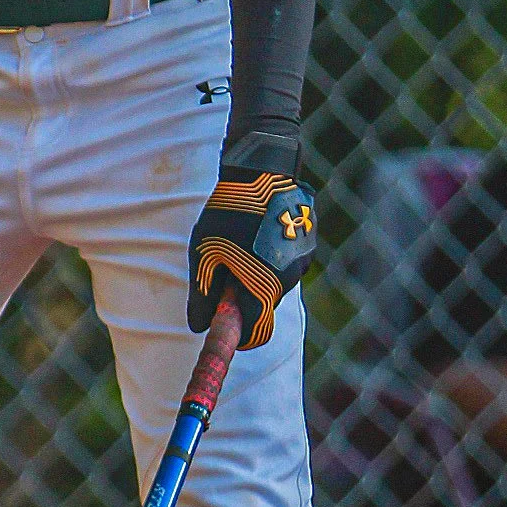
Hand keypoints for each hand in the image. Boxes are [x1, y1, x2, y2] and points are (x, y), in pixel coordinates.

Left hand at [187, 135, 315, 349]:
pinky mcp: (308, 243)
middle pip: (264, 305)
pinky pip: (286, 261)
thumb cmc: (228, 213)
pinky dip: (271, 255)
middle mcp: (289, 279)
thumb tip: (198, 327)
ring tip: (240, 240)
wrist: (263, 170)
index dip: (238, 337)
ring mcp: (303, 260)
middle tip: (223, 269)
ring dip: (257, 272)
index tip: (225, 332)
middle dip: (244, 296)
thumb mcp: (205, 254)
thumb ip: (202, 294)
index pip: (255, 332)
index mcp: (262, 287)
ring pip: (275, 281)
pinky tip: (258, 229)